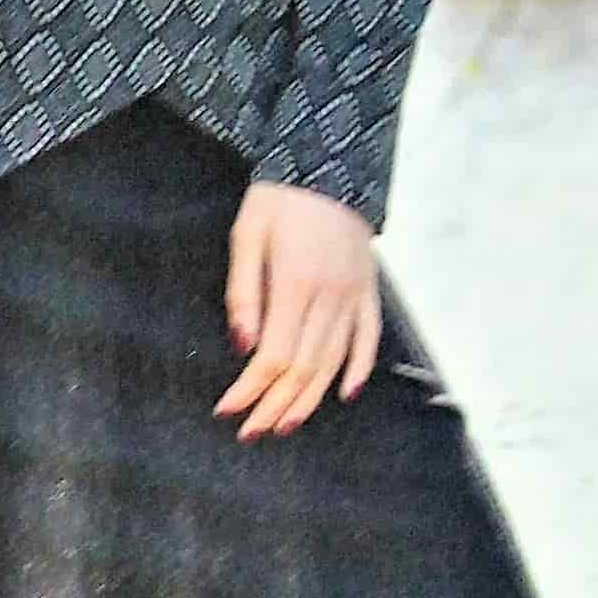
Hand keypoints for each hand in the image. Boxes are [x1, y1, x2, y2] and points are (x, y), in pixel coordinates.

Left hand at [215, 180, 380, 438]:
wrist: (329, 165)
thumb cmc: (279, 199)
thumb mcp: (247, 235)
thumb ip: (244, 293)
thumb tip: (243, 345)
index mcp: (296, 283)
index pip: (273, 356)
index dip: (250, 390)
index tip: (228, 410)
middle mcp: (329, 296)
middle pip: (303, 368)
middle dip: (275, 406)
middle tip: (252, 432)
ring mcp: (353, 296)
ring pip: (333, 362)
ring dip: (309, 400)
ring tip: (286, 425)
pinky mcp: (369, 291)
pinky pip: (369, 339)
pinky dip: (358, 370)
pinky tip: (344, 395)